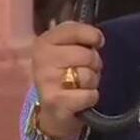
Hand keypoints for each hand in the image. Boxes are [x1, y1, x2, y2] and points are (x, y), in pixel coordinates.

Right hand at [32, 22, 104, 139]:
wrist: (54, 111)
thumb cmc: (66, 74)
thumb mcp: (69, 50)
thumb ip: (79, 38)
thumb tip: (98, 39)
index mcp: (44, 42)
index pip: (74, 29)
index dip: (93, 36)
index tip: (96, 43)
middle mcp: (41, 60)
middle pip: (87, 55)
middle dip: (94, 64)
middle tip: (84, 70)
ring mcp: (46, 81)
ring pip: (89, 76)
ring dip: (92, 82)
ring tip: (80, 86)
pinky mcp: (55, 102)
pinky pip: (89, 95)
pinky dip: (91, 98)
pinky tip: (79, 100)